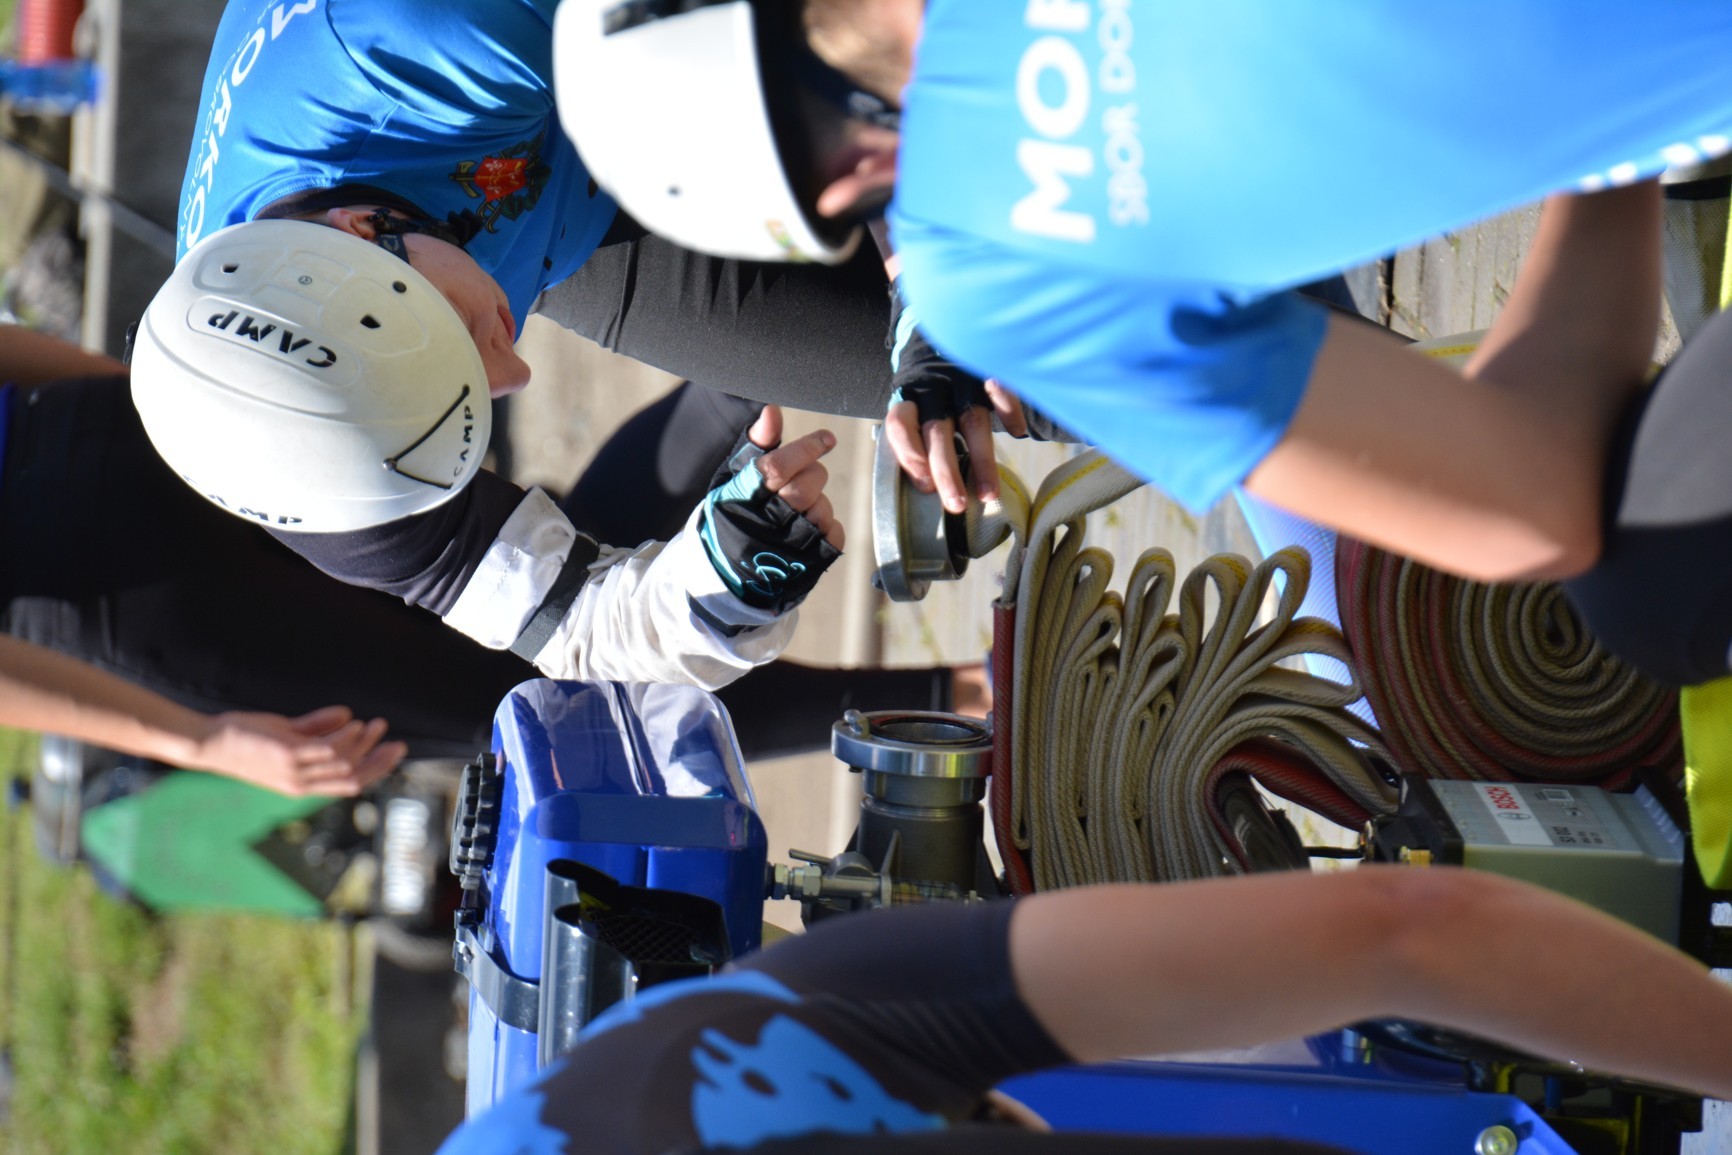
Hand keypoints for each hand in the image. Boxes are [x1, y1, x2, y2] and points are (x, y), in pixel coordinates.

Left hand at [187, 705, 405, 796]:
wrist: (208, 743)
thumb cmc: (244, 739)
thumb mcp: (285, 735)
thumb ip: (315, 727)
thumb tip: (347, 715)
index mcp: (302, 783)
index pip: (350, 783)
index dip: (376, 768)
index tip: (394, 750)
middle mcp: (301, 783)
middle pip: (353, 779)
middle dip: (379, 762)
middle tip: (397, 743)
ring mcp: (294, 771)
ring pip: (343, 764)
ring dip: (363, 743)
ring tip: (374, 724)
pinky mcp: (286, 756)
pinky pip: (325, 750)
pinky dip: (344, 737)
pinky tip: (352, 722)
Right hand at [698, 404, 843, 611]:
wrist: (728, 571)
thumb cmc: (734, 515)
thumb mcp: (736, 477)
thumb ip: (757, 444)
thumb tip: (772, 410)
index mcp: (746, 494)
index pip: (779, 466)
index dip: (806, 448)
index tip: (827, 438)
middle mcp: (768, 519)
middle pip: (808, 485)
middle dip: (812, 475)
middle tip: (802, 479)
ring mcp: (790, 545)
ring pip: (823, 508)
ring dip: (817, 505)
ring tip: (797, 513)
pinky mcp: (810, 563)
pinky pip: (835, 533)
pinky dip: (828, 528)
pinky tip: (808, 531)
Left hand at [885, 378, 1026, 513]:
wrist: (945, 336)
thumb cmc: (930, 388)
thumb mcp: (914, 406)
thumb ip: (916, 437)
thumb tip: (926, 486)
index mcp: (909, 398)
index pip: (901, 425)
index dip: (911, 455)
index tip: (925, 487)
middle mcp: (934, 389)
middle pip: (937, 431)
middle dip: (947, 471)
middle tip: (957, 504)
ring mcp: (962, 378)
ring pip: (972, 420)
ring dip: (982, 459)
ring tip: (988, 492)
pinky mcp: (987, 368)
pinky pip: (1001, 389)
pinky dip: (1010, 411)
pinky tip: (1017, 432)